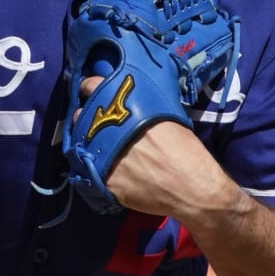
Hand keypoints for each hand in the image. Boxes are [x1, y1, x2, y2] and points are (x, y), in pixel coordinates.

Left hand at [75, 77, 237, 219]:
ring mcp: (99, 154)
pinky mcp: (101, 178)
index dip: (91, 88)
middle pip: (81, 115)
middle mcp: (104, 128)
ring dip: (89, 140)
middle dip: (89, 117)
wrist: (194, 189)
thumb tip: (130, 103)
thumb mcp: (164, 117)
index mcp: (122, 107)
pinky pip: (89, 167)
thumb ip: (139, 107)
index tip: (91, 90)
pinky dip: (95, 164)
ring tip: (101, 144)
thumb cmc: (186, 151)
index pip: (92, 86)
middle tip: (99, 121)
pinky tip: (105, 165)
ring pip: (81, 140)